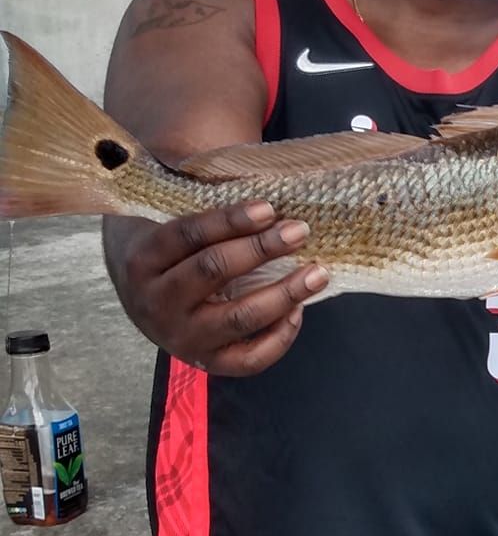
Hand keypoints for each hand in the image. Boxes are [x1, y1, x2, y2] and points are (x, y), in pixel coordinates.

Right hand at [110, 203, 328, 373]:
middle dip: (261, 250)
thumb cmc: (172, 247)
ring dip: (283, 294)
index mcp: (143, 259)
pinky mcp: (207, 363)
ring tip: (317, 273)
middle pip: (213, 271)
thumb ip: (203, 197)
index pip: (188, 234)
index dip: (231, 220)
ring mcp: (181, 338)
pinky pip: (249, 359)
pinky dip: (279, 337)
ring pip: (237, 318)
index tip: (269, 208)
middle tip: (300, 231)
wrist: (142, 297)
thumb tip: (261, 172)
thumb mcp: (171, 217)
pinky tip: (298, 311)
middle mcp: (156, 302)